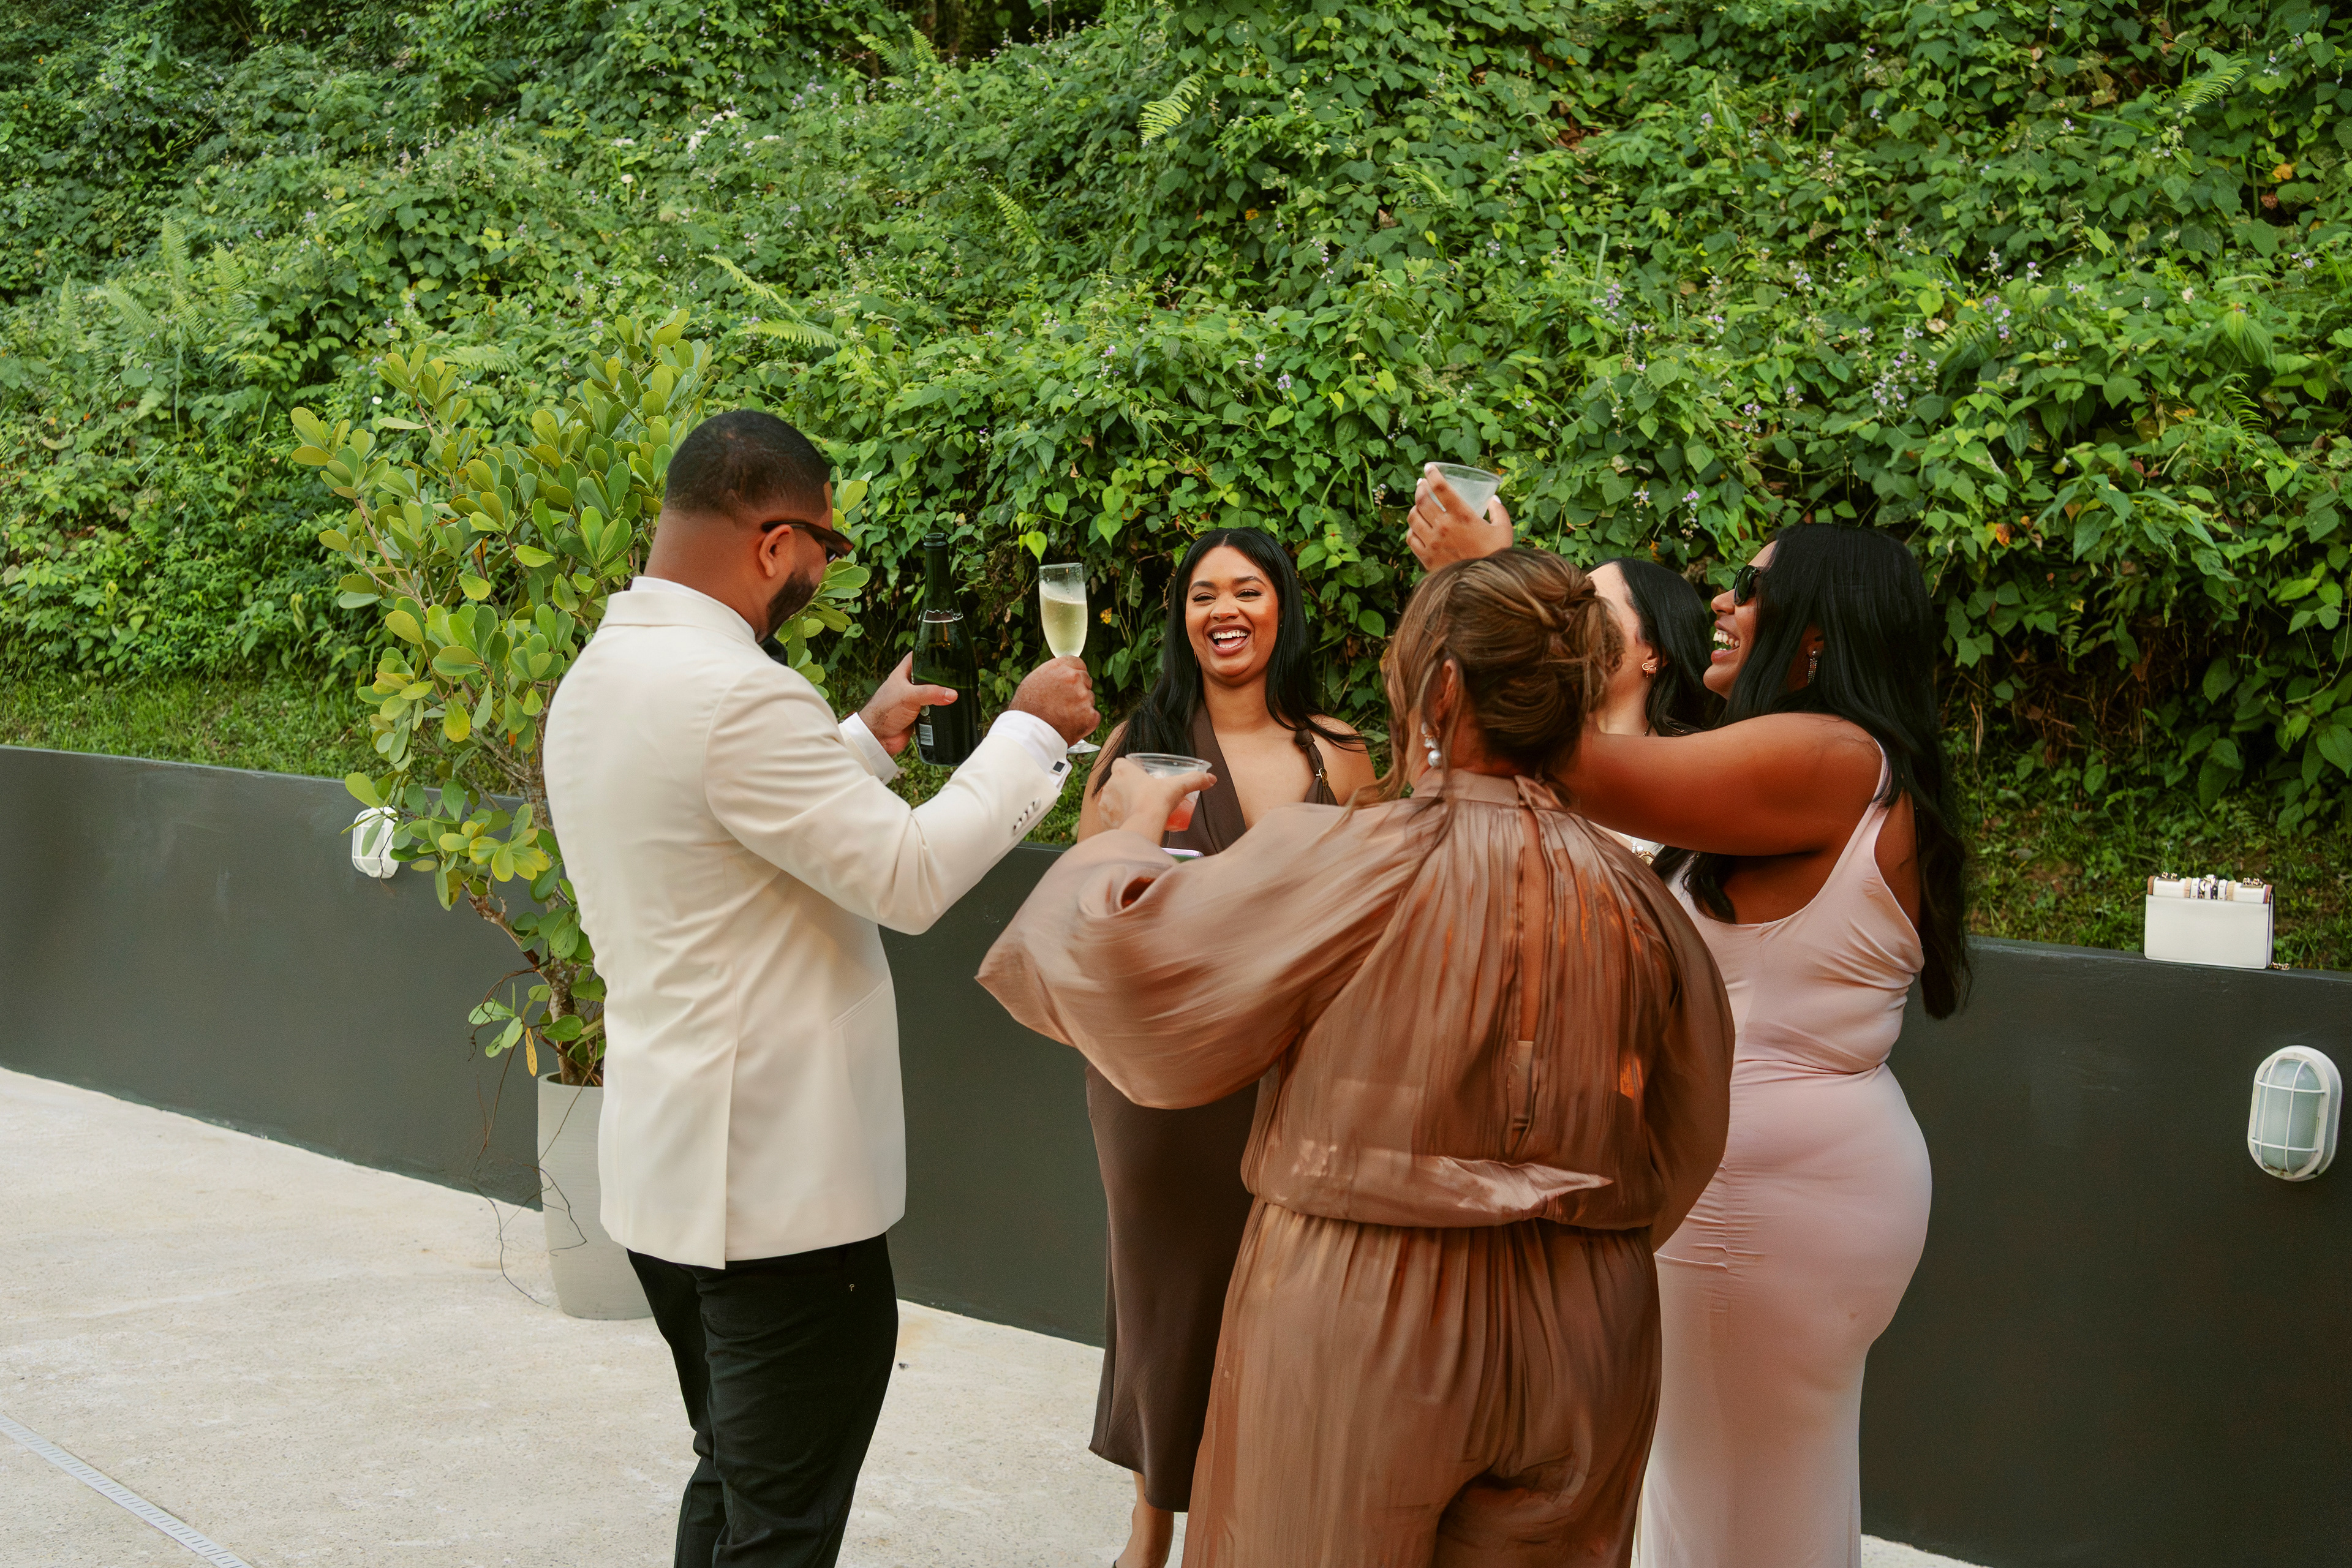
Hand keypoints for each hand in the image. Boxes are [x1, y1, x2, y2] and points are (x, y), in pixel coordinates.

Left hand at [858, 654, 957, 757]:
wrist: (878, 737)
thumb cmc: (884, 711)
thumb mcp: (909, 696)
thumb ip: (931, 693)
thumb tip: (952, 694)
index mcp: (902, 674)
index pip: (917, 657)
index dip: (929, 652)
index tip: (946, 652)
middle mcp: (908, 685)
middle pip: (928, 676)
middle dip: (941, 678)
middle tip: (957, 676)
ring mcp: (913, 701)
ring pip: (932, 695)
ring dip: (941, 697)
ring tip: (957, 694)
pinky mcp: (917, 716)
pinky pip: (933, 711)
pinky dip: (939, 712)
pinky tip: (950, 710)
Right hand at [1008, 655, 1099, 745]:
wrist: (1028, 733)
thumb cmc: (1026, 709)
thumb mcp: (1034, 681)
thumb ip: (1052, 675)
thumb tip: (1062, 674)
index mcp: (1059, 667)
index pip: (1078, 663)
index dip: (1074, 674)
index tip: (1072, 682)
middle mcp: (1073, 678)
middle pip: (1086, 679)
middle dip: (1079, 689)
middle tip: (1065, 702)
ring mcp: (1083, 697)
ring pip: (1089, 698)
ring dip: (1081, 706)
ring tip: (1064, 716)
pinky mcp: (1090, 715)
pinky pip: (1093, 715)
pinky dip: (1085, 721)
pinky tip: (1071, 724)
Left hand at [1093, 757, 1215, 836]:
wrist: (1143, 826)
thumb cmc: (1156, 801)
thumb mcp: (1177, 787)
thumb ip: (1194, 780)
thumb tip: (1211, 778)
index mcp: (1122, 771)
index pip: (1120, 764)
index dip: (1129, 769)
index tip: (1139, 776)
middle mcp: (1109, 785)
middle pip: (1116, 783)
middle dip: (1126, 789)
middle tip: (1142, 798)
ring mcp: (1104, 804)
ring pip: (1111, 801)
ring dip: (1120, 805)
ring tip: (1136, 813)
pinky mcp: (1104, 820)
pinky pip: (1109, 818)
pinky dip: (1117, 821)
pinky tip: (1129, 825)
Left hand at [1408, 464, 1512, 570]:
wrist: (1483, 586)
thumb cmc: (1496, 556)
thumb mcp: (1504, 530)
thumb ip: (1498, 511)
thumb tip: (1493, 499)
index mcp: (1462, 516)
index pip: (1441, 488)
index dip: (1433, 474)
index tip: (1429, 467)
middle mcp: (1443, 527)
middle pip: (1422, 500)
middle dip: (1420, 488)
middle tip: (1421, 484)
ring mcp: (1432, 543)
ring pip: (1413, 518)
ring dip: (1414, 508)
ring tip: (1418, 505)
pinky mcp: (1426, 558)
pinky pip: (1411, 538)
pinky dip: (1411, 530)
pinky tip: (1416, 528)